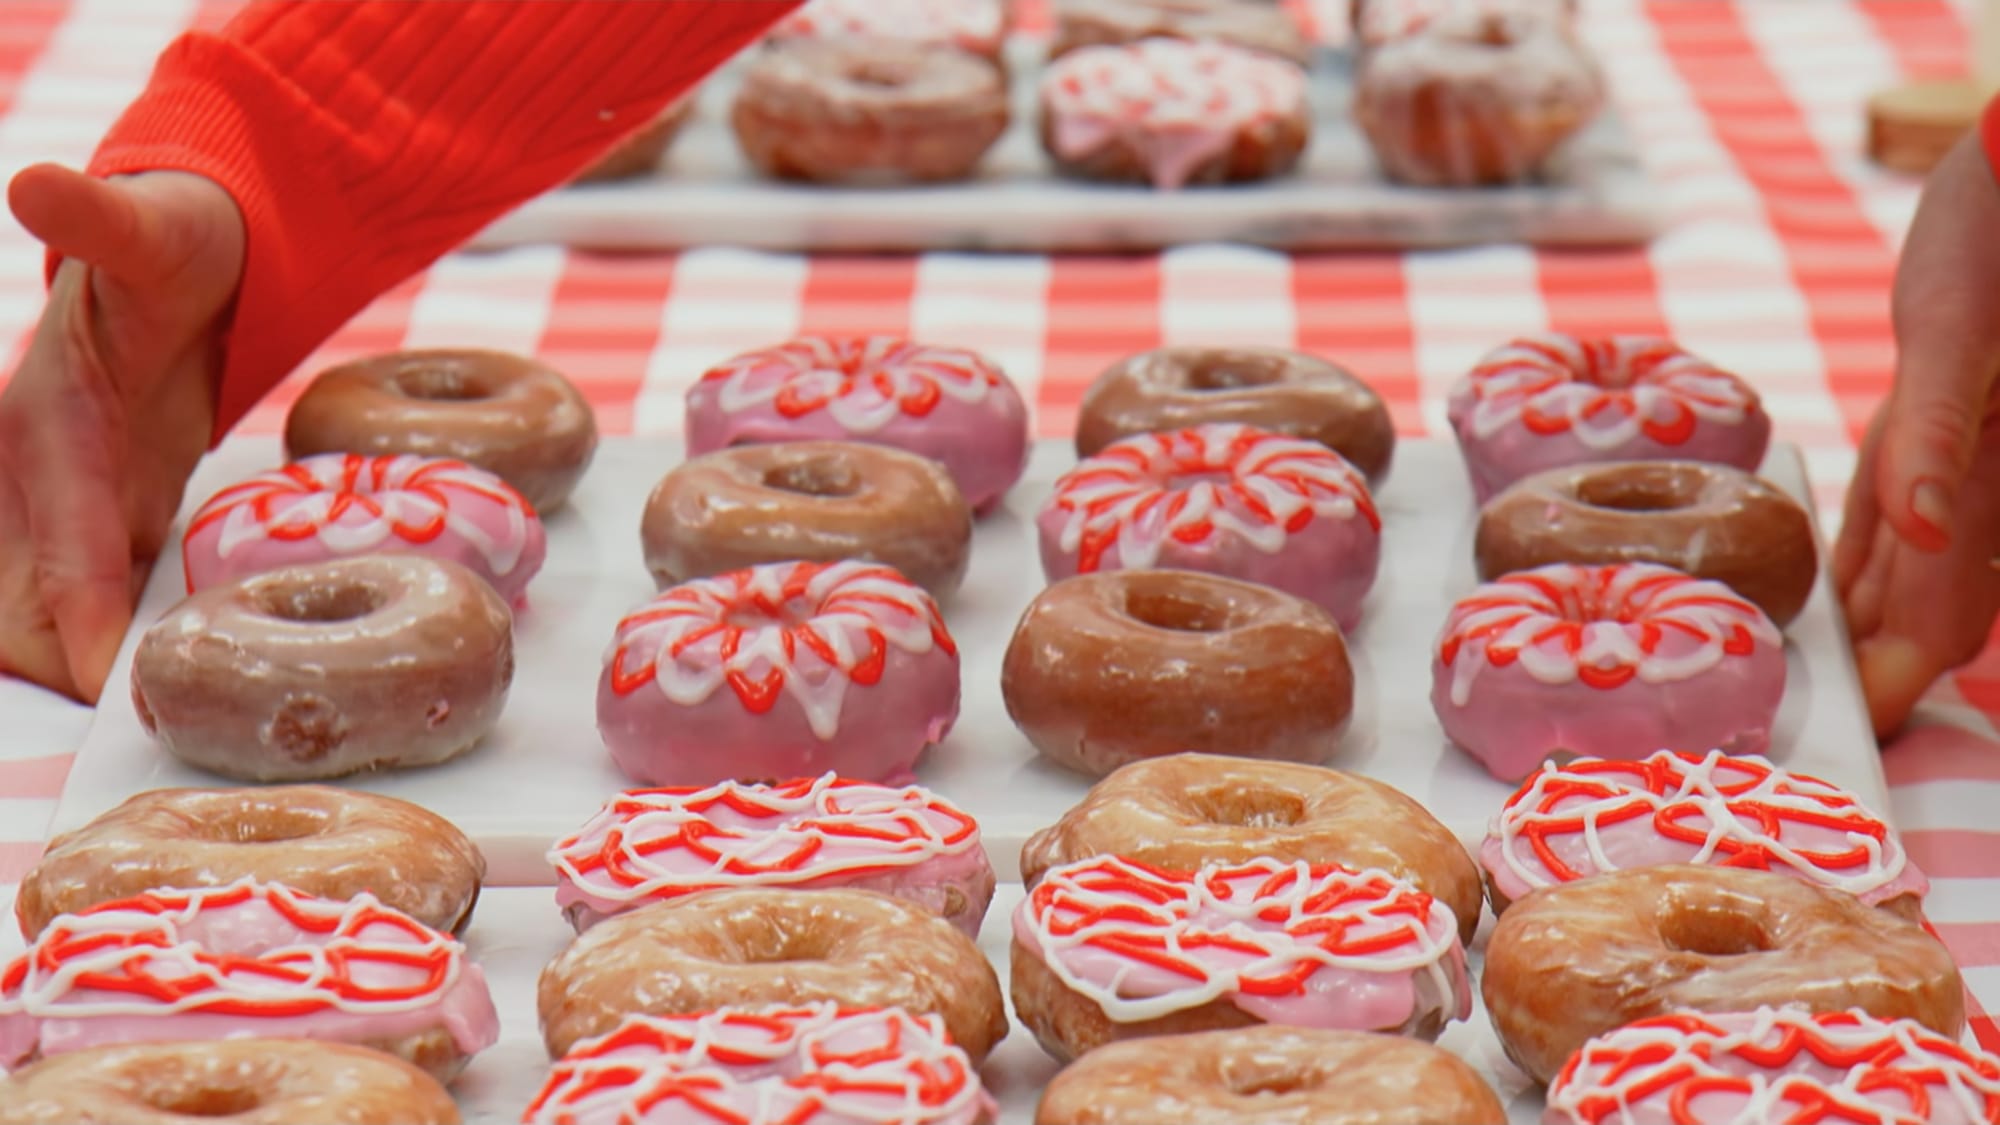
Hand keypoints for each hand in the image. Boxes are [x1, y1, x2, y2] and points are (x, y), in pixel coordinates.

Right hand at [0, 165, 242, 702]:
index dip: (76, 604)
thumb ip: (100, 218)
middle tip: (116, 729)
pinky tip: (138, 692)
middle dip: (57, 664)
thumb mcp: (149, 226)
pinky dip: (103, 646)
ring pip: (45, 613)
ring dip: (72, 669)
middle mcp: (37, 473)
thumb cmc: (173, 236)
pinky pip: (93, 599)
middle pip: (24, 600)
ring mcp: (69, 502)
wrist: (188, 250)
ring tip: (125, 732)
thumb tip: (35, 183)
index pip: (61, 533)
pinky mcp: (107, 517)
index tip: (99, 672)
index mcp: (45, 417)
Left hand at [1835, 133, 1999, 737]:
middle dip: (1859, 682)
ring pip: (1899, 584)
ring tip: (1774, 686)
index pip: (1937, 628)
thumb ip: (1941, 435)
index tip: (1834, 742)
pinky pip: (1889, 531)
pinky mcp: (1927, 436)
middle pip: (1916, 623)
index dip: (1886, 691)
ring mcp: (1953, 473)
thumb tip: (1932, 526)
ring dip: (1848, 636)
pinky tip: (1803, 597)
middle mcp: (1970, 498)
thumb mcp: (1959, 328)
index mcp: (1978, 488)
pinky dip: (1847, 572)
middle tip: (1775, 732)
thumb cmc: (1995, 240)